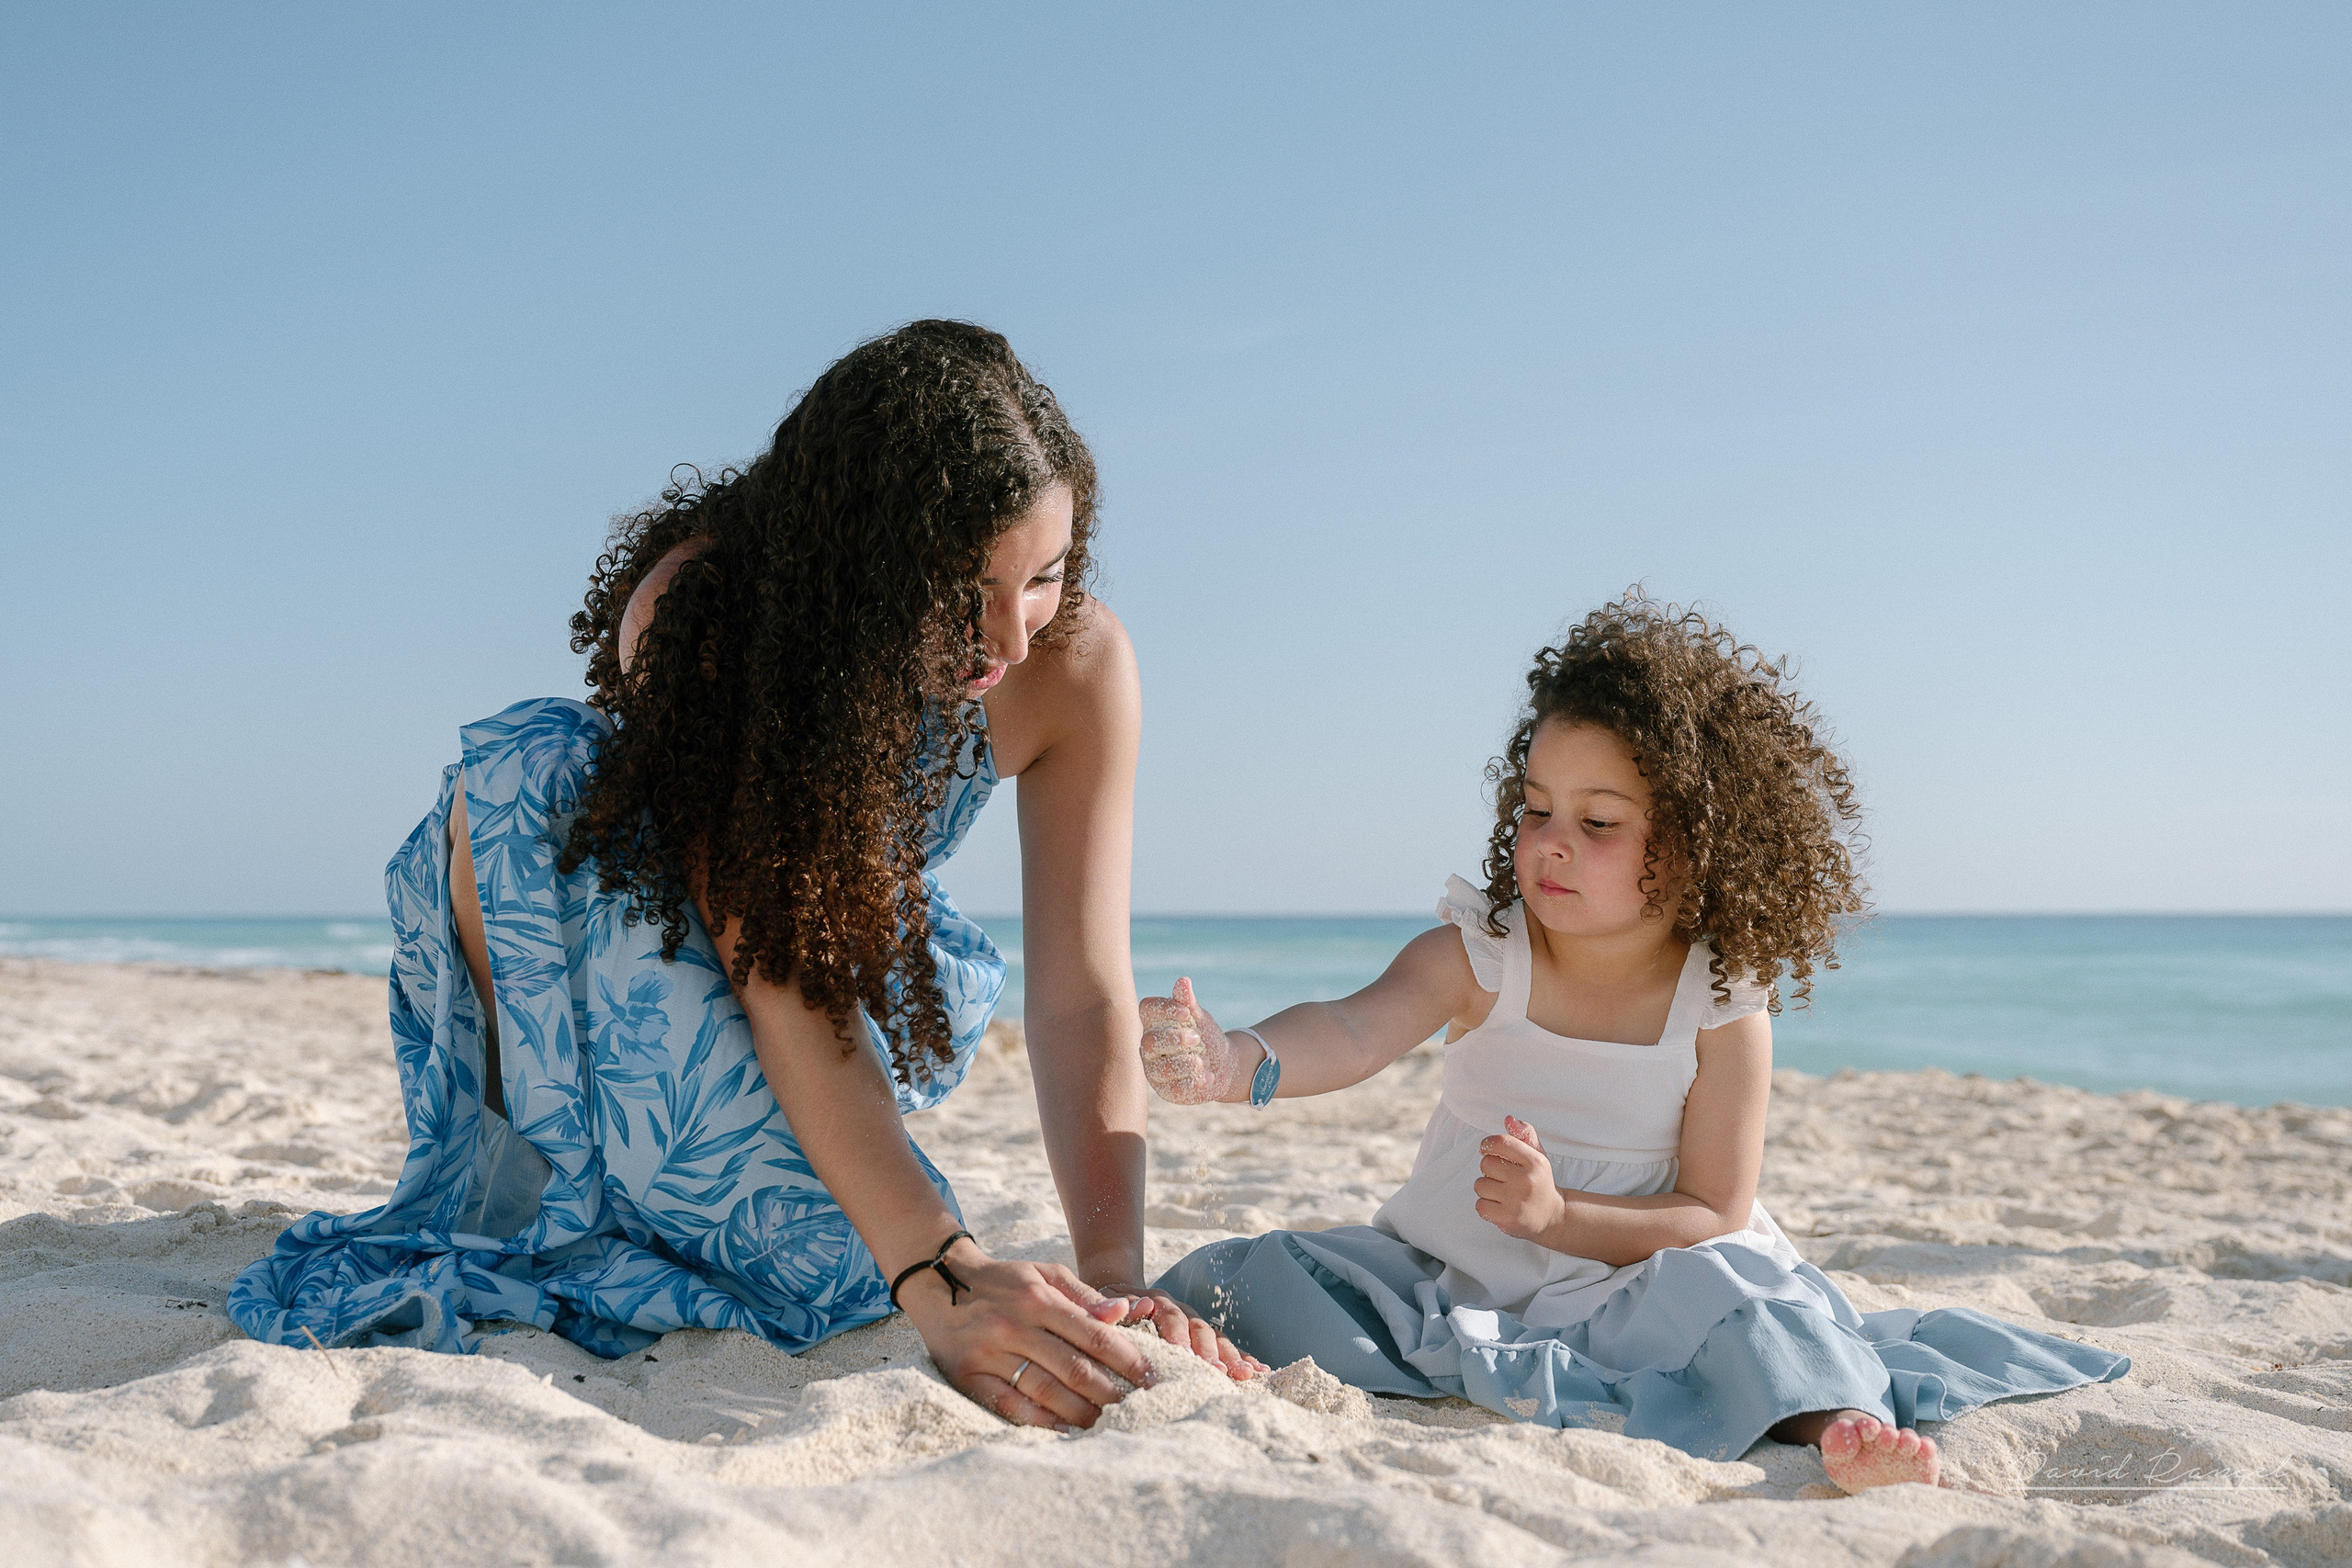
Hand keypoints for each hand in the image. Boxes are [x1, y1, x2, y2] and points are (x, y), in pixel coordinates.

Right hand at [897, 1238, 1163, 1429]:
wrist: (940, 1285)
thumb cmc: (1005, 1281)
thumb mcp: (1045, 1274)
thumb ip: (1085, 1295)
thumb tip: (1124, 1312)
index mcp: (1038, 1299)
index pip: (1093, 1335)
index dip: (1128, 1360)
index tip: (1152, 1378)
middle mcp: (1014, 1326)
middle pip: (1073, 1368)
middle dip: (1111, 1392)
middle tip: (1137, 1408)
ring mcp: (989, 1353)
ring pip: (1045, 1390)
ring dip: (1081, 1411)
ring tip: (1107, 1422)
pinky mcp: (968, 1376)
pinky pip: (1009, 1404)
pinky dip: (1040, 1420)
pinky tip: (1065, 1428)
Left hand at [1091, 1278, 1267, 1380]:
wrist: (1114, 1292)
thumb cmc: (1102, 1311)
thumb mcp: (1099, 1306)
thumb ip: (1113, 1308)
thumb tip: (1140, 1306)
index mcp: (1153, 1301)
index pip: (1169, 1316)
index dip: (1178, 1336)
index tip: (1185, 1356)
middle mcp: (1177, 1308)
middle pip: (1197, 1326)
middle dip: (1209, 1351)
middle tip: (1217, 1372)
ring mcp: (1191, 1320)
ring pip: (1214, 1335)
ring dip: (1230, 1355)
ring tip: (1245, 1374)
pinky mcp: (1199, 1334)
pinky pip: (1222, 1343)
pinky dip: (1240, 1355)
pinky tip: (1257, 1370)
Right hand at [1138, 976, 1248, 1104]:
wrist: (1221, 1064)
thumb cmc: (1205, 1037)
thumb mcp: (1200, 1019)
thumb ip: (1189, 1003)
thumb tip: (1183, 981)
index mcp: (1153, 1023)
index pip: (1146, 1009)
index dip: (1165, 1010)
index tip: (1188, 1013)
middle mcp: (1149, 1048)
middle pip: (1150, 1041)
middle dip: (1176, 1039)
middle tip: (1197, 1039)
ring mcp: (1155, 1071)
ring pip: (1161, 1069)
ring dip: (1186, 1063)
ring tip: (1204, 1061)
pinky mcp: (1167, 1091)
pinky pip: (1174, 1089)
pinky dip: (1194, 1082)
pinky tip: (1208, 1077)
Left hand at [1473, 1114, 1566, 1242]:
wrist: (1552, 1216)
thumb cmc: (1539, 1182)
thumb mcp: (1538, 1156)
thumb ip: (1525, 1135)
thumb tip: (1509, 1119)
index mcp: (1535, 1161)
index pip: (1501, 1142)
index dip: (1488, 1143)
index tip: (1487, 1149)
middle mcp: (1526, 1181)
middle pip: (1486, 1163)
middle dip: (1489, 1169)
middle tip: (1501, 1176)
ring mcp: (1517, 1201)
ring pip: (1480, 1185)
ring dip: (1486, 1188)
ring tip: (1501, 1192)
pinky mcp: (1508, 1219)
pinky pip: (1480, 1205)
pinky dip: (1486, 1205)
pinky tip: (1500, 1205)